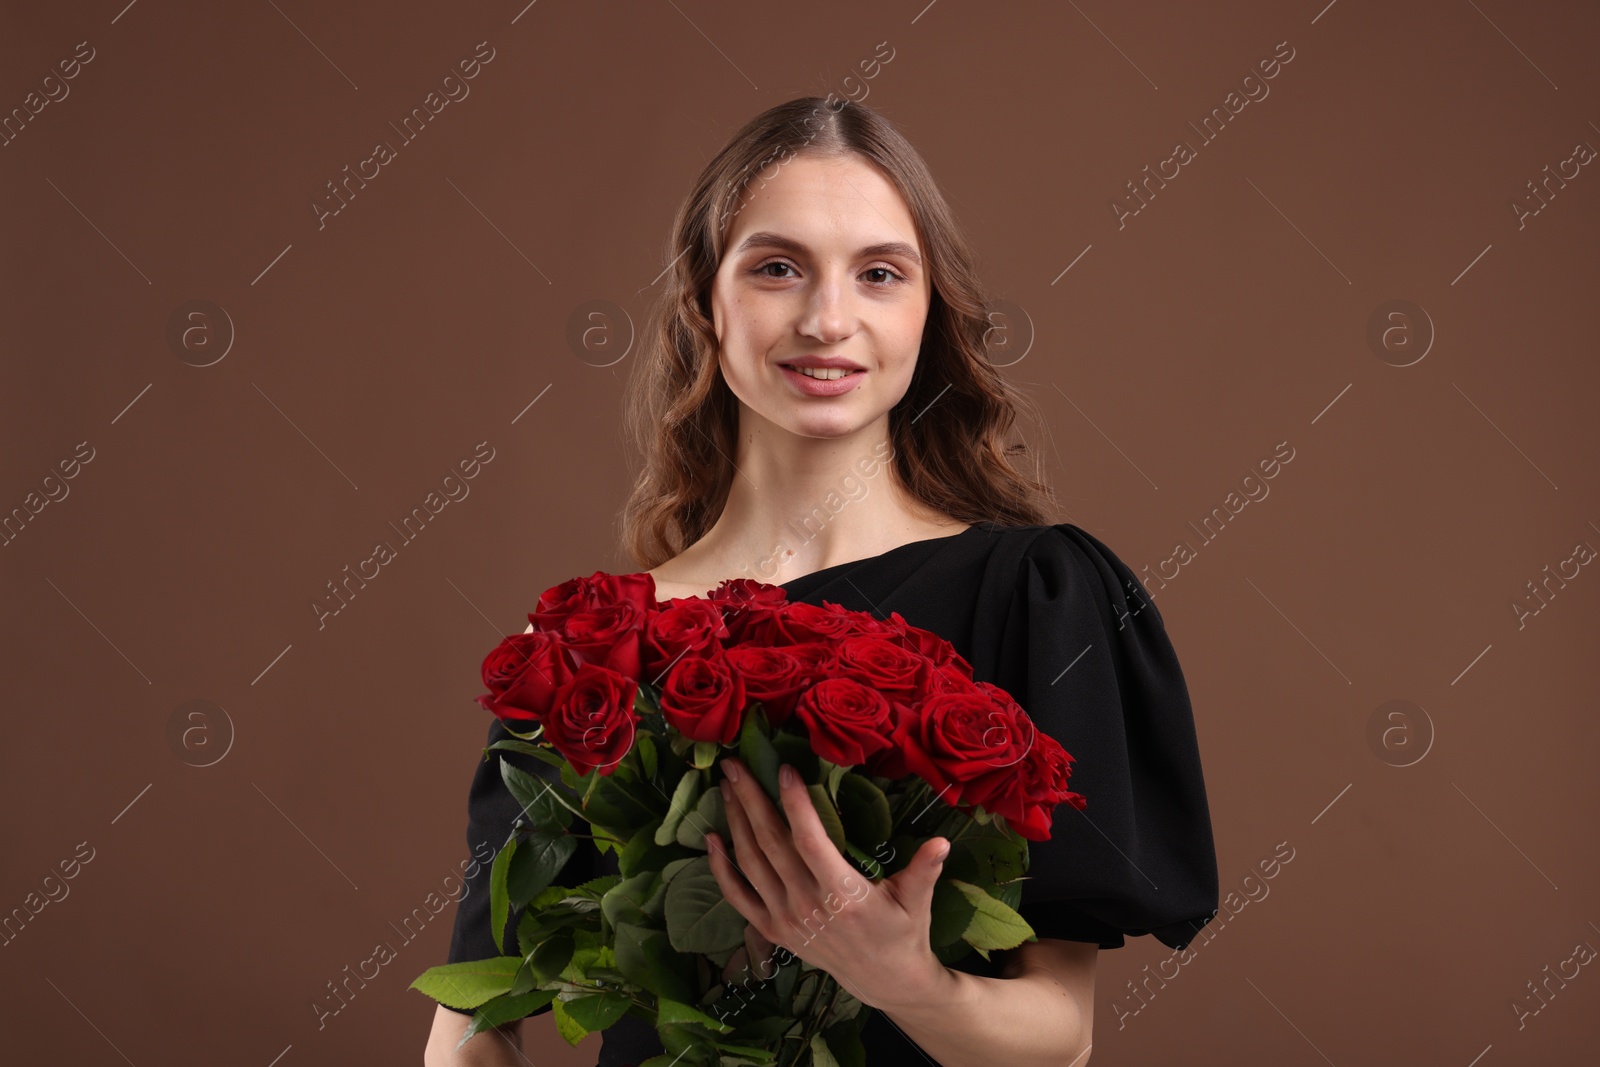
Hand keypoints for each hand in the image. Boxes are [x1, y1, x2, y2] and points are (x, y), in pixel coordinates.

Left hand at [706, 757, 954, 1012]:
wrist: (884, 981)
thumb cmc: (903, 932)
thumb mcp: (917, 900)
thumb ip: (924, 869)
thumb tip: (942, 841)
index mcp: (843, 894)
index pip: (810, 841)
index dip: (795, 804)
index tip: (786, 769)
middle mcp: (807, 906)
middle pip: (770, 844)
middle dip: (751, 799)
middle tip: (735, 764)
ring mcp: (785, 920)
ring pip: (750, 863)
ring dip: (734, 822)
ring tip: (726, 786)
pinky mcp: (773, 931)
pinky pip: (738, 897)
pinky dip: (720, 868)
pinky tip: (710, 839)